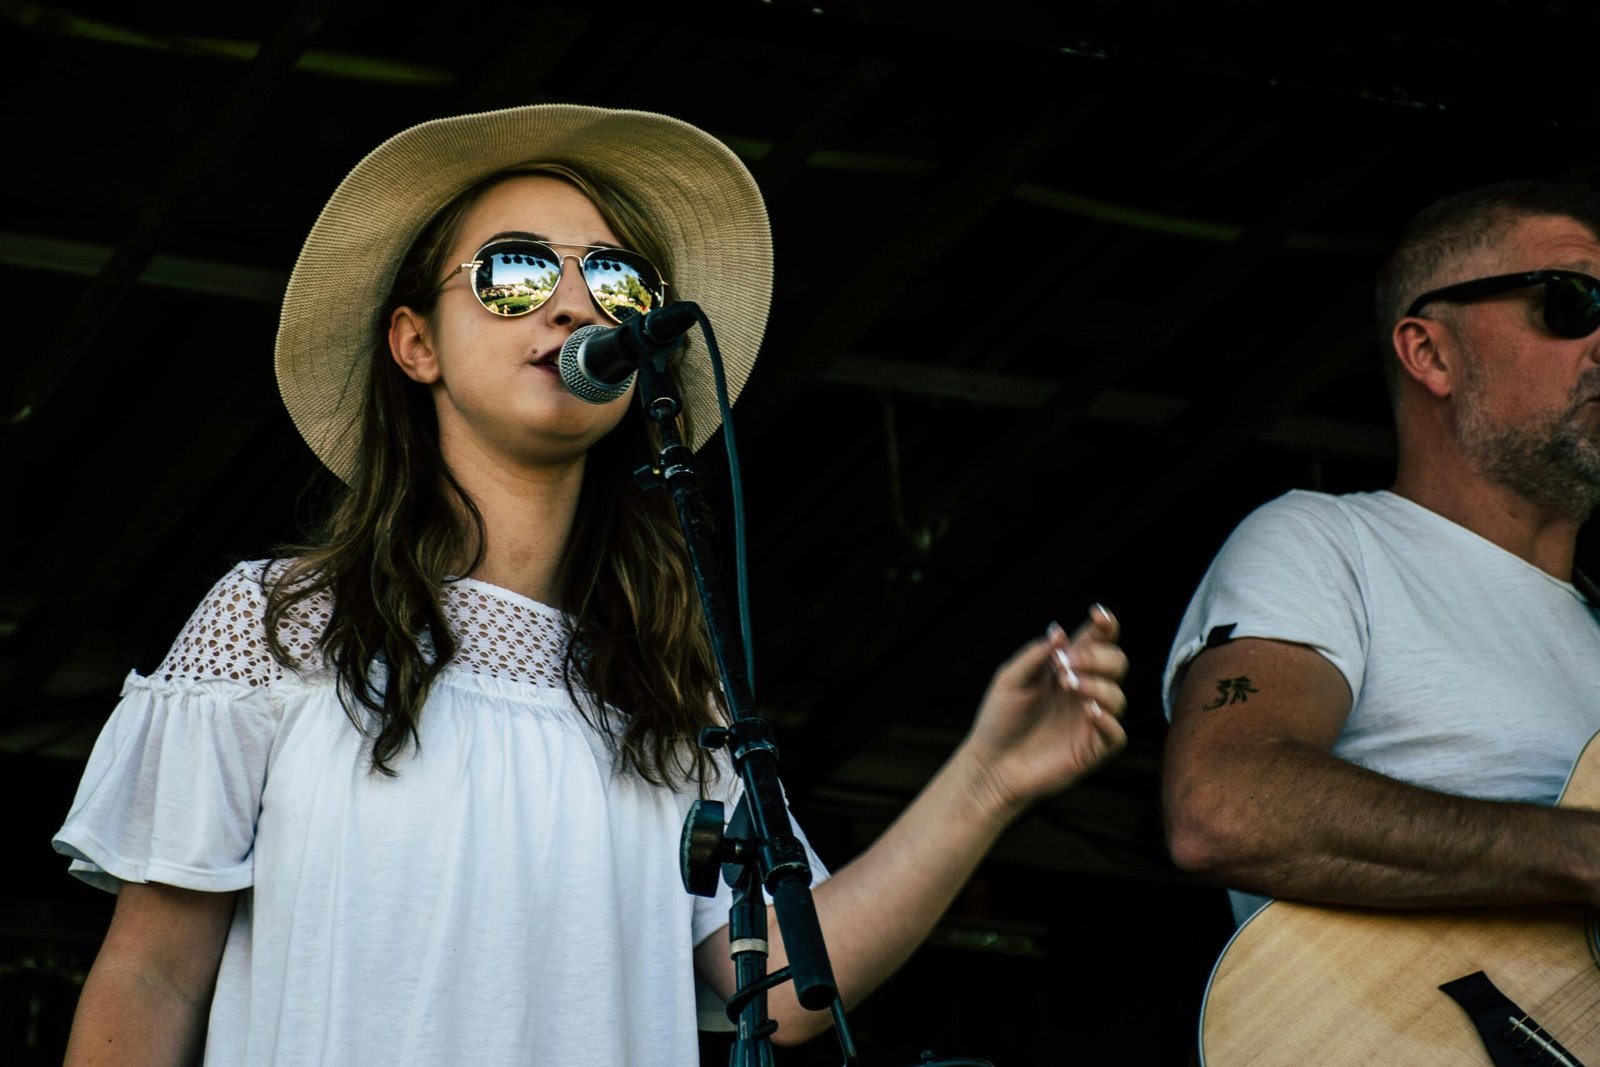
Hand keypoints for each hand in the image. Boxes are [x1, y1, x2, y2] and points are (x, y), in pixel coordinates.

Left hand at [958, 605, 1128, 822]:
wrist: (989, 764)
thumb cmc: (999, 720)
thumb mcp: (1010, 680)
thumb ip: (1035, 655)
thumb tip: (1059, 632)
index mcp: (1066, 669)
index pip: (1097, 641)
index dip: (1105, 625)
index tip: (1098, 614)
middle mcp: (1083, 691)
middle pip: (1117, 662)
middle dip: (1097, 657)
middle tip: (1066, 664)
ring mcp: (1090, 720)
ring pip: (1117, 695)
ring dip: (1097, 684)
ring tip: (1069, 685)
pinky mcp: (1092, 749)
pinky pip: (1116, 733)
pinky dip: (1107, 719)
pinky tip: (1089, 710)